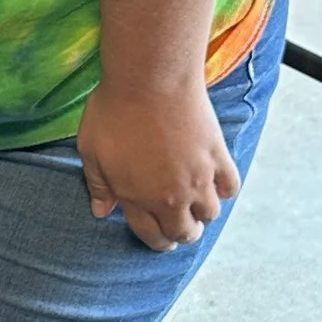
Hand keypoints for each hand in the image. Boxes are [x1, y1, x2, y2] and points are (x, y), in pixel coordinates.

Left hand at [76, 80, 239, 251]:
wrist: (151, 80)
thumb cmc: (113, 111)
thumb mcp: (90, 150)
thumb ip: (98, 185)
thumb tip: (102, 212)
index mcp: (136, 198)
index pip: (151, 235)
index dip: (157, 242)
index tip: (161, 239)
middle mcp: (169, 196)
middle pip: (184, 232)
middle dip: (182, 234)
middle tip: (181, 226)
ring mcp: (197, 178)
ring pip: (211, 214)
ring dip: (204, 214)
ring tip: (198, 205)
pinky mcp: (218, 157)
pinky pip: (231, 186)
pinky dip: (225, 189)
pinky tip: (216, 182)